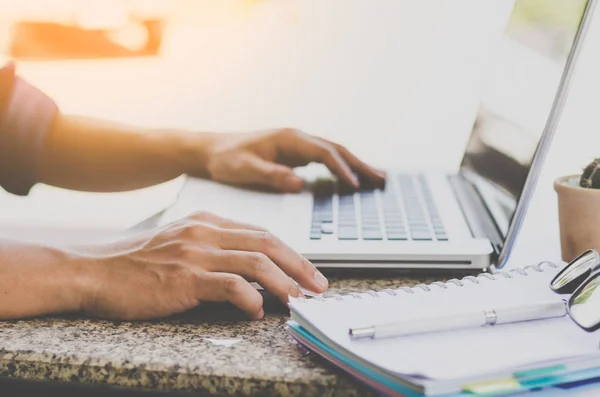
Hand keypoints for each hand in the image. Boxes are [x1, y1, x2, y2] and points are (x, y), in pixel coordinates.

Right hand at [75, 212, 327, 319]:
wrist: (95, 271)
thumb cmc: (137, 264)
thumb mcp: (179, 243)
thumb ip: (212, 248)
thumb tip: (249, 270)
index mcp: (207, 222)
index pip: (260, 232)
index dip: (290, 252)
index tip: (307, 270)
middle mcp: (205, 233)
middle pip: (267, 243)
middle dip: (299, 265)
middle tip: (318, 285)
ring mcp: (195, 254)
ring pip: (256, 262)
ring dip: (284, 283)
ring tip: (298, 300)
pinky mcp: (185, 278)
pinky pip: (231, 285)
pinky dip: (251, 298)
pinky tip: (257, 311)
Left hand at [196, 128, 385, 191]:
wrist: (211, 151)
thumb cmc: (226, 160)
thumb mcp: (245, 169)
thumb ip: (271, 175)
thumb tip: (299, 183)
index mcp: (289, 139)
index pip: (324, 153)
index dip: (341, 169)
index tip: (356, 185)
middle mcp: (297, 138)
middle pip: (336, 149)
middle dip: (360, 164)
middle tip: (382, 179)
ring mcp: (297, 145)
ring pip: (334, 152)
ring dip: (355, 164)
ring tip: (377, 178)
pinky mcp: (294, 154)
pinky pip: (325, 159)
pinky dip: (341, 167)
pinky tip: (350, 178)